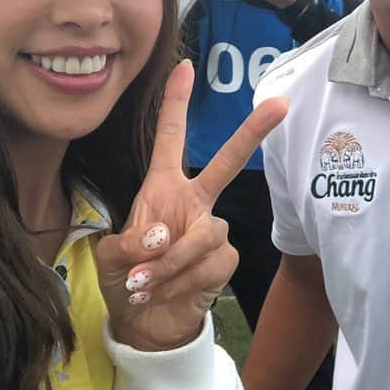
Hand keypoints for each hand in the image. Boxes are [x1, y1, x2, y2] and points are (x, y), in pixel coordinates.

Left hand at [95, 60, 287, 351]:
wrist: (146, 323)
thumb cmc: (126, 279)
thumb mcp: (110, 258)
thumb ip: (130, 244)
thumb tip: (165, 237)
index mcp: (162, 188)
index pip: (170, 138)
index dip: (176, 103)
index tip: (185, 67)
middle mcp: (193, 201)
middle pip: (227, 163)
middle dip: (251, 133)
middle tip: (279, 105)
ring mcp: (212, 229)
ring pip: (203, 234)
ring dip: (169, 263)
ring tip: (145, 282)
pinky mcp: (225, 258)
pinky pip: (210, 263)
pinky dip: (181, 280)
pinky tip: (166, 291)